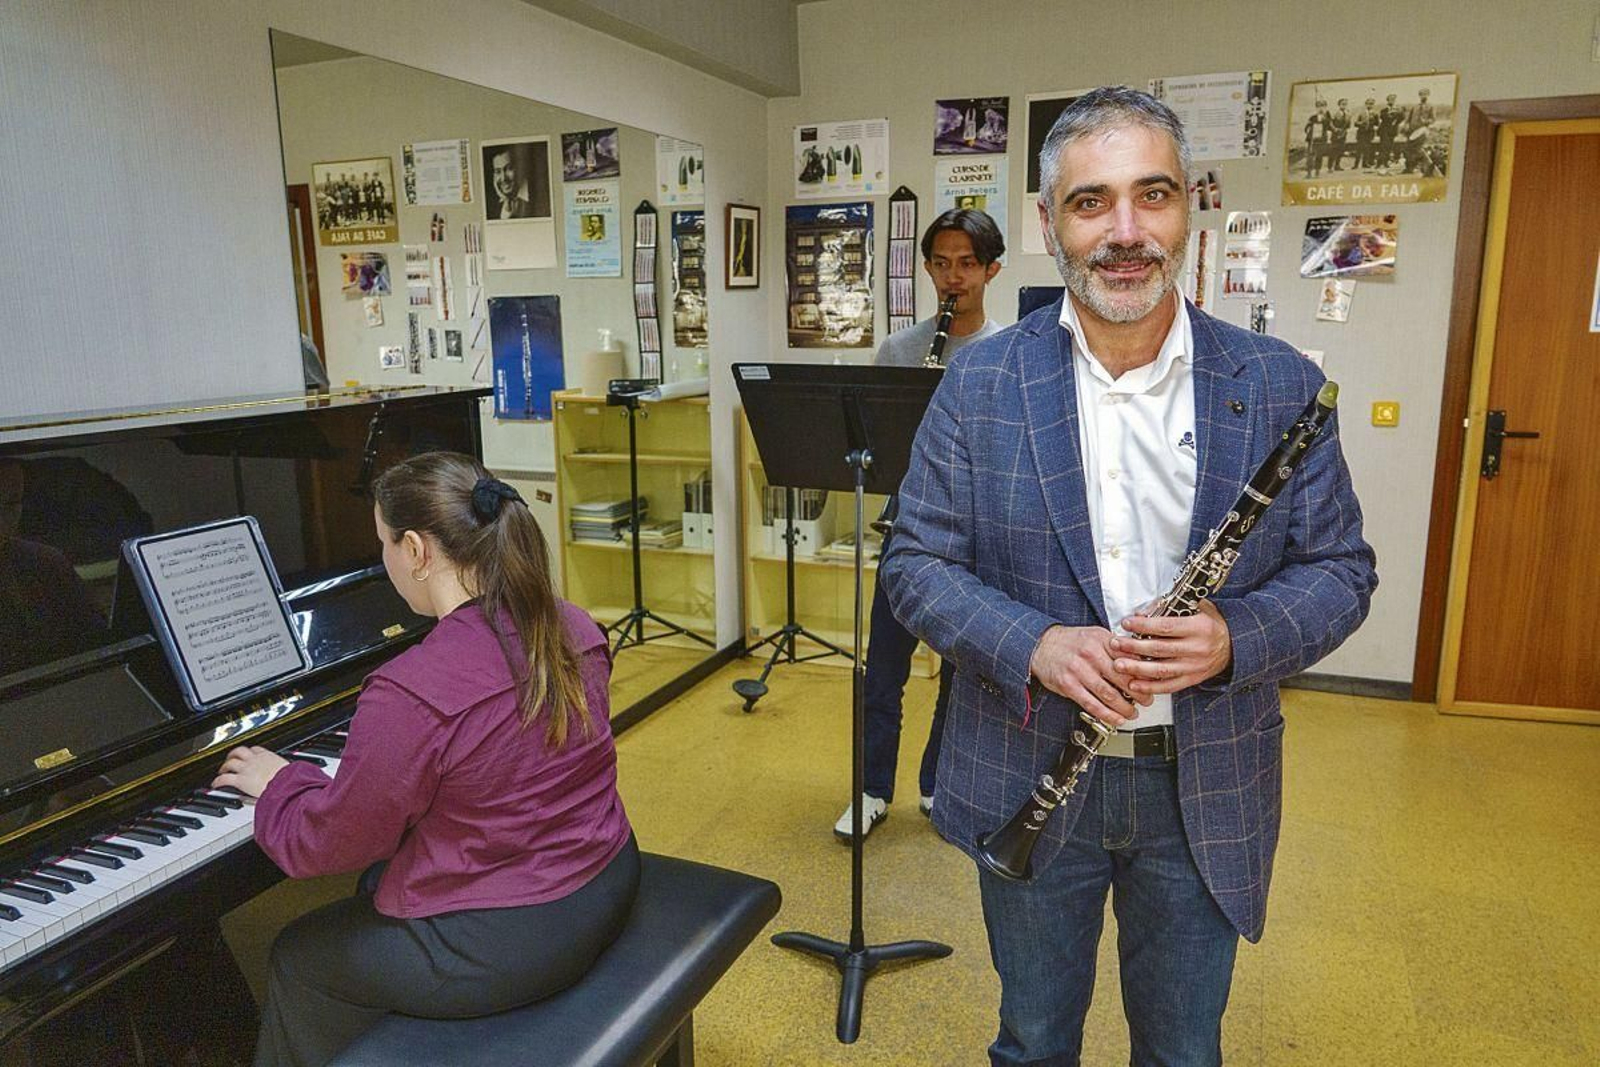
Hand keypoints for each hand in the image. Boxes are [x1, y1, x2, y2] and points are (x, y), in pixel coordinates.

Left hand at [210, 746, 288, 798]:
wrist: (286, 785)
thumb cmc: (290, 780)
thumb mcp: (290, 771)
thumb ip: (287, 771)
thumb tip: (295, 775)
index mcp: (268, 756)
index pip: (256, 749)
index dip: (251, 751)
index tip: (250, 754)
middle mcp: (255, 760)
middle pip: (240, 751)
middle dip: (233, 754)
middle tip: (230, 758)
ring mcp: (246, 769)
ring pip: (230, 762)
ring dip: (224, 766)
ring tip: (222, 770)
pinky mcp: (240, 781)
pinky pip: (225, 779)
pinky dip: (218, 781)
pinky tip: (215, 784)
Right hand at [1028, 625, 1149, 729]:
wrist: (1041, 645)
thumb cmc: (1071, 642)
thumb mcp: (1095, 635)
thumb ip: (1117, 647)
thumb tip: (1141, 661)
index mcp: (1101, 639)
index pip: (1130, 657)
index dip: (1144, 673)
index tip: (1152, 682)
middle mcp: (1090, 653)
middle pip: (1122, 677)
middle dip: (1139, 693)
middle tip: (1147, 701)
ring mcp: (1079, 670)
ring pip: (1109, 694)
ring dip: (1124, 707)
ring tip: (1132, 713)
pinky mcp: (1069, 685)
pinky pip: (1092, 704)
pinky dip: (1107, 715)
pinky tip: (1116, 719)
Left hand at [1110, 601, 1232, 695]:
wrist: (1235, 645)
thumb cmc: (1212, 624)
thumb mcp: (1200, 608)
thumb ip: (1174, 607)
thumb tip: (1145, 610)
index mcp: (1199, 627)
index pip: (1166, 626)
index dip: (1144, 625)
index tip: (1126, 622)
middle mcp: (1197, 648)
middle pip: (1160, 649)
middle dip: (1133, 647)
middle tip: (1115, 644)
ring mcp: (1194, 666)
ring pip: (1162, 670)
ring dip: (1137, 669)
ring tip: (1118, 665)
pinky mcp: (1193, 679)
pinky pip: (1169, 686)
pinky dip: (1150, 687)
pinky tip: (1134, 685)